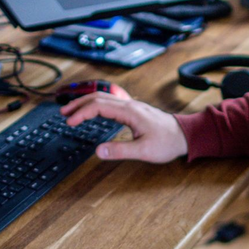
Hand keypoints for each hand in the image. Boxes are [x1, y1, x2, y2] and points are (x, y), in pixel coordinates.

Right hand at [60, 93, 188, 162]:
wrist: (184, 135)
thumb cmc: (167, 142)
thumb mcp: (143, 151)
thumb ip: (120, 151)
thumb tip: (98, 151)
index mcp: (129, 112)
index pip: (98, 106)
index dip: (81, 113)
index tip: (69, 122)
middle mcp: (129, 105)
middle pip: (98, 97)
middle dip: (78, 104)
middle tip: (63, 113)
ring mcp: (132, 106)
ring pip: (104, 97)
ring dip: (86, 102)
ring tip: (73, 111)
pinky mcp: (134, 110)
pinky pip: (111, 101)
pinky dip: (96, 104)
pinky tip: (93, 111)